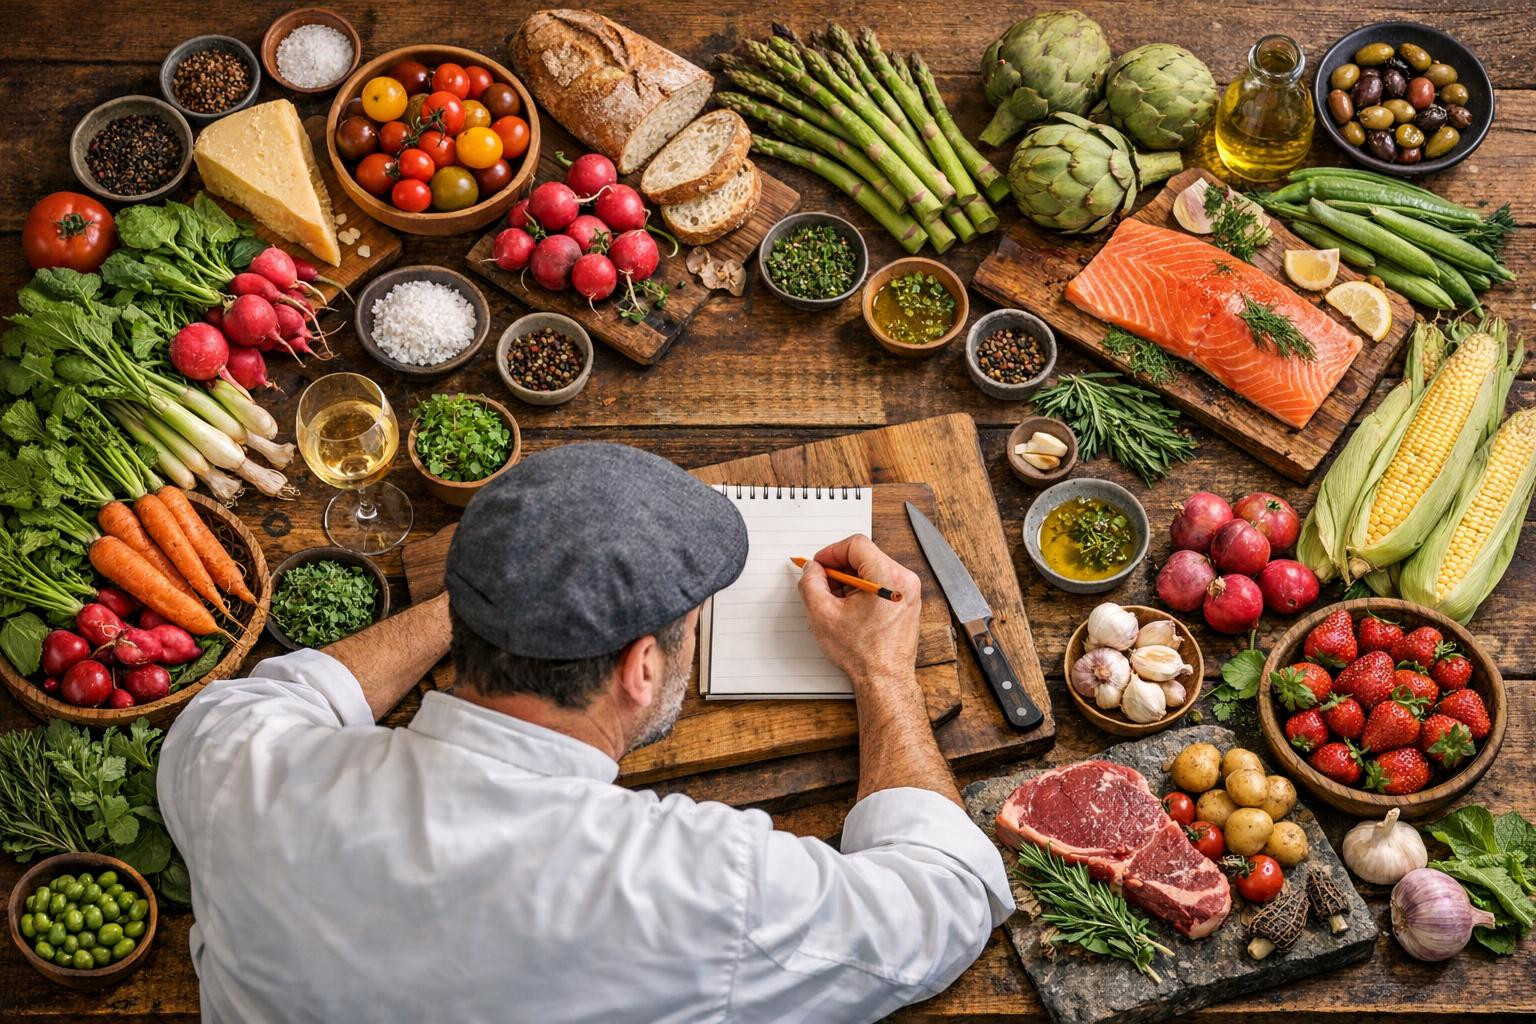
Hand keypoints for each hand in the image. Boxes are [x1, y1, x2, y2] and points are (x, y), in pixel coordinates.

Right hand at [796, 534, 921, 687]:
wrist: (884, 679)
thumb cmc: (861, 654)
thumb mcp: (823, 615)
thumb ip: (811, 583)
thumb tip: (812, 568)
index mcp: (887, 577)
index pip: (856, 545)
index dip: (831, 552)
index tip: (819, 566)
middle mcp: (904, 580)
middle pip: (864, 556)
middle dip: (839, 569)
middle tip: (824, 587)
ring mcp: (909, 590)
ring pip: (872, 568)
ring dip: (850, 580)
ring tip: (838, 603)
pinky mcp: (908, 600)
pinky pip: (881, 582)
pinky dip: (863, 589)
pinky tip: (851, 609)